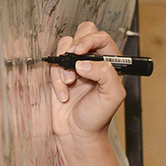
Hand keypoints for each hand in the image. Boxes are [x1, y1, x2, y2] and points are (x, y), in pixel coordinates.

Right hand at [49, 22, 125, 146]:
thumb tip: (84, 63)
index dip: (90, 41)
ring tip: (70, 84)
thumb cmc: (97, 118)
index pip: (102, 38)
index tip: (80, 52)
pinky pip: (54, 63)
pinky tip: (63, 94)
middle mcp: (94, 61)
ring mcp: (76, 65)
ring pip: (65, 46)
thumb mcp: (112, 97)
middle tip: (72, 62)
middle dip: (74, 46)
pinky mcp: (60, 73)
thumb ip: (105, 74)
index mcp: (111, 64)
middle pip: (84, 32)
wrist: (77, 133)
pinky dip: (55, 78)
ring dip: (64, 66)